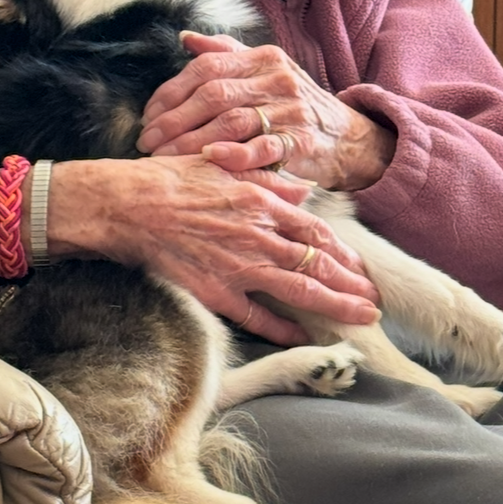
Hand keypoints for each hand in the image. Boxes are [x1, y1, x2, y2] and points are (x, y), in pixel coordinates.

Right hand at [40, 156, 379, 347]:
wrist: (126, 205)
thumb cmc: (169, 179)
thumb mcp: (225, 165)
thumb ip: (268, 178)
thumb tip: (301, 190)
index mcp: (262, 203)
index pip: (316, 233)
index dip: (344, 254)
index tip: (362, 268)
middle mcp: (258, 236)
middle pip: (318, 265)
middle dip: (352, 285)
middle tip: (376, 302)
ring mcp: (238, 266)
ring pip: (300, 291)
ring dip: (336, 306)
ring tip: (362, 318)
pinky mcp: (215, 291)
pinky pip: (256, 316)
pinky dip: (283, 328)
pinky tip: (305, 338)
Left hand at [137, 32, 395, 191]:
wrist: (348, 137)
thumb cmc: (295, 107)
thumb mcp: (265, 73)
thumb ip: (226, 55)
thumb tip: (186, 38)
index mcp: (263, 57)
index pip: (206, 68)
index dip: (171, 92)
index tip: (147, 116)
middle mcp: (278, 77)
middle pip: (214, 94)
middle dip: (174, 119)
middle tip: (147, 141)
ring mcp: (292, 108)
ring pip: (231, 120)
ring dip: (192, 141)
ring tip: (165, 158)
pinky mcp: (303, 140)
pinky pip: (263, 147)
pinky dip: (234, 153)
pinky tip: (209, 158)